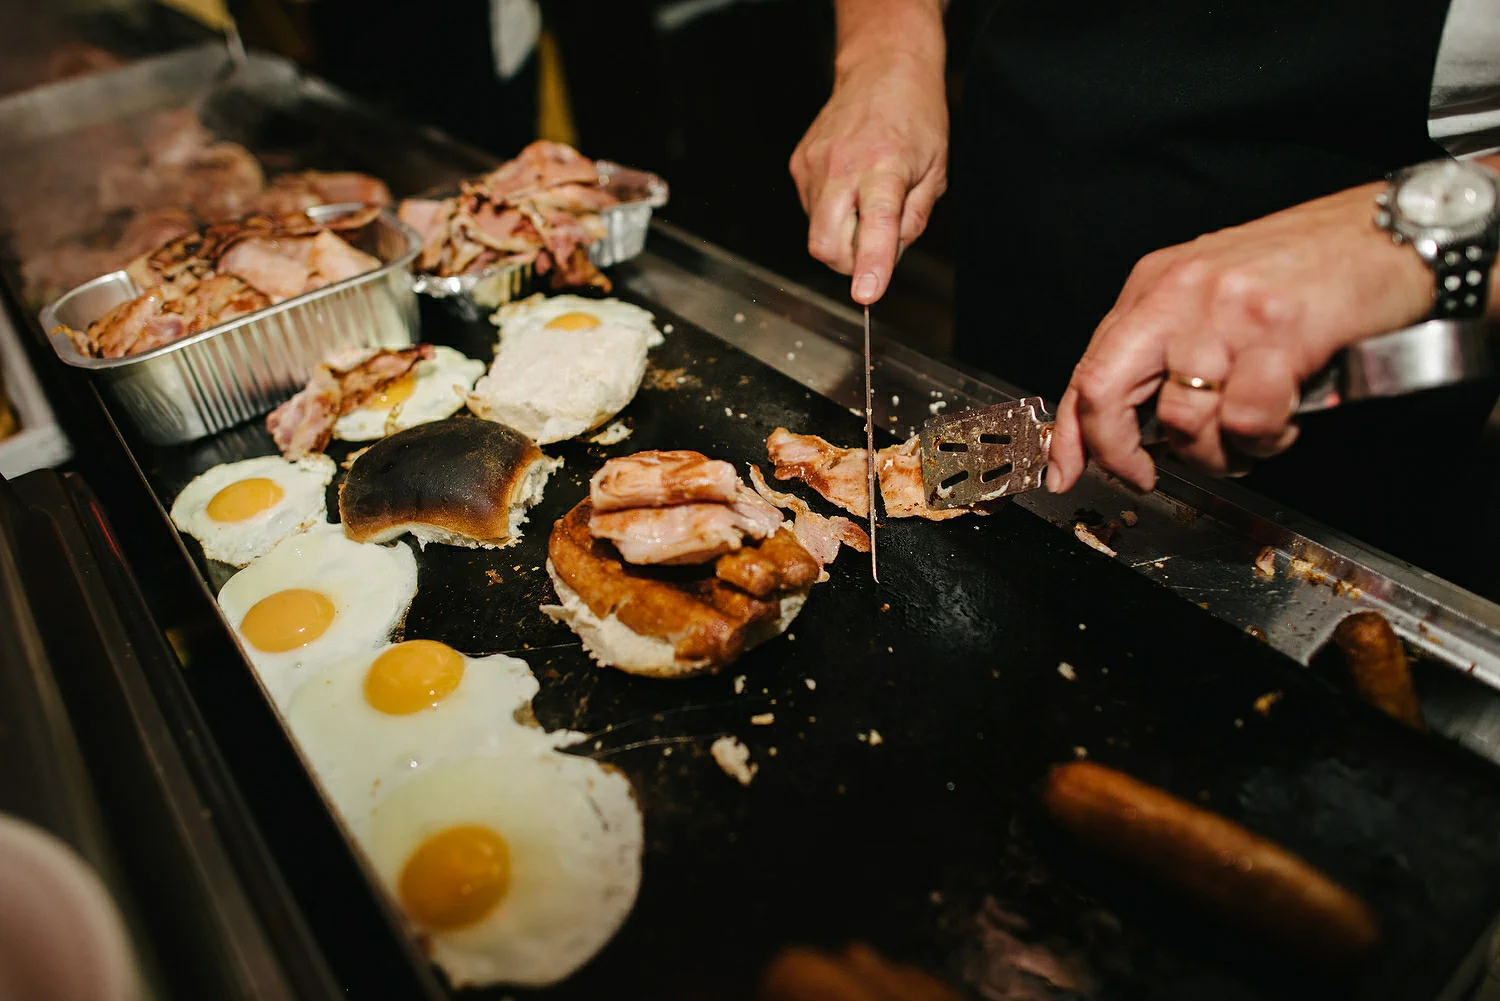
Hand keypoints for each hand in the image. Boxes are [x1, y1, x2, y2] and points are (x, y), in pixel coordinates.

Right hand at [790, 53, 946, 303]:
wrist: (881, 68)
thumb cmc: (915, 117)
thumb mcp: (935, 171)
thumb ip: (913, 220)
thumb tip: (888, 259)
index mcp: (885, 166)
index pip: (875, 226)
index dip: (870, 265)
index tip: (867, 294)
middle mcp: (843, 166)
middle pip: (826, 244)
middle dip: (849, 263)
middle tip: (874, 246)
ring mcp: (814, 166)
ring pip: (817, 233)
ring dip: (842, 235)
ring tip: (866, 201)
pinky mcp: (799, 165)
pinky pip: (811, 211)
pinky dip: (832, 214)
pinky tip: (850, 187)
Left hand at [1045, 182, 1434, 493]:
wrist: (1395, 232)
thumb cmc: (1313, 267)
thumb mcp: (1217, 296)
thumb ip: (1171, 348)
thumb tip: (1135, 421)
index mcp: (1156, 285)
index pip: (1089, 369)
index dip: (1071, 433)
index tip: (1064, 473)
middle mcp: (1180, 294)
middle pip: (1107, 391)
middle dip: (1118, 452)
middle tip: (1146, 474)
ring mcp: (1226, 312)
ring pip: (1183, 420)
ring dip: (1218, 450)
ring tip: (1252, 432)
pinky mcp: (1277, 332)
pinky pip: (1245, 419)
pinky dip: (1266, 436)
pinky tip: (1286, 415)